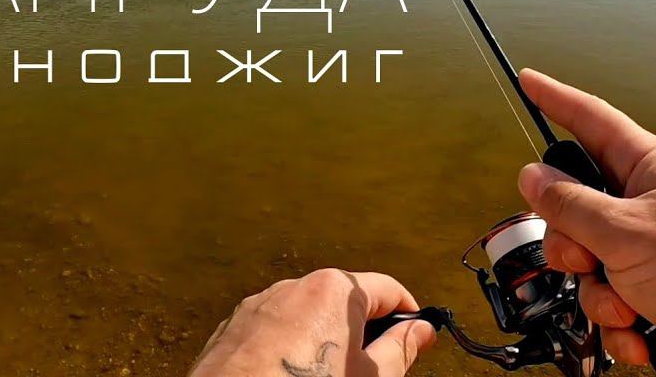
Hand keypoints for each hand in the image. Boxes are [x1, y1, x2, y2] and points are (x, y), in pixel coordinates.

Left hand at [189, 269, 435, 376]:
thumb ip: (402, 349)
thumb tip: (421, 330)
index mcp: (335, 290)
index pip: (388, 290)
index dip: (408, 314)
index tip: (417, 337)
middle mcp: (295, 287)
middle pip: (345, 303)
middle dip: (363, 332)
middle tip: (373, 369)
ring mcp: (259, 306)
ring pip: (306, 317)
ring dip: (324, 341)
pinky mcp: (233, 329)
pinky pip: (274, 332)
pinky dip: (288, 349)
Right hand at [515, 69, 655, 376]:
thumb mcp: (626, 233)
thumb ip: (571, 205)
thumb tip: (532, 176)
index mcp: (649, 167)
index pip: (591, 119)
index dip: (555, 98)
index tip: (529, 79)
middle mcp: (650, 203)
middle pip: (578, 208)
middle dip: (572, 245)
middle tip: (588, 258)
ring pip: (592, 264)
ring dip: (601, 295)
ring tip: (631, 307)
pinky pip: (616, 303)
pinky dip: (623, 326)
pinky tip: (645, 336)